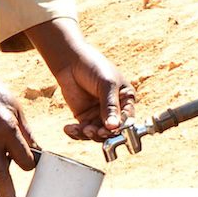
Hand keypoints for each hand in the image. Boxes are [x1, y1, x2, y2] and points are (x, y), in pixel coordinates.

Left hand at [24, 19, 136, 142]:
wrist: (71, 62)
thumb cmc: (94, 67)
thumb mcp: (106, 84)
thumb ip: (110, 106)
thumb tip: (114, 127)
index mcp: (126, 100)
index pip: (127, 119)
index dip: (121, 127)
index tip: (112, 129)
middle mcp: (114, 110)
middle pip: (113, 131)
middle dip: (103, 133)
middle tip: (95, 131)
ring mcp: (99, 115)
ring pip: (97, 134)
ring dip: (89, 134)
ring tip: (82, 128)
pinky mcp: (84, 118)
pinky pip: (82, 131)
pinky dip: (76, 133)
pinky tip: (69, 128)